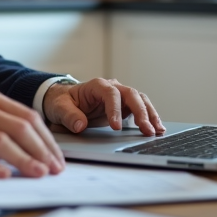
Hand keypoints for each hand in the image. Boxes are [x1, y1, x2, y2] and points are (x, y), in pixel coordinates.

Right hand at [0, 85, 64, 178]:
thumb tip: (30, 146)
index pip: (27, 116)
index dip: (47, 139)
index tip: (57, 158)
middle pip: (20, 127)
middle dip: (42, 150)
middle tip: (55, 170)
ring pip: (1, 141)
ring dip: (24, 160)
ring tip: (38, 174)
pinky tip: (4, 177)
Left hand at [43, 78, 164, 135]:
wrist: (65, 102)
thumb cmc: (62, 102)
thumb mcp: (59, 108)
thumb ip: (69, 116)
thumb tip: (80, 125)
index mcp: (96, 85)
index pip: (110, 94)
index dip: (115, 109)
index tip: (116, 127)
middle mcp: (112, 87)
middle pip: (131, 95)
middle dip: (141, 112)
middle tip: (146, 129)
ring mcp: (120, 96)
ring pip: (140, 100)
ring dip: (150, 115)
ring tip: (157, 130)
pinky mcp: (125, 106)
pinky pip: (141, 109)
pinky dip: (150, 118)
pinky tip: (157, 130)